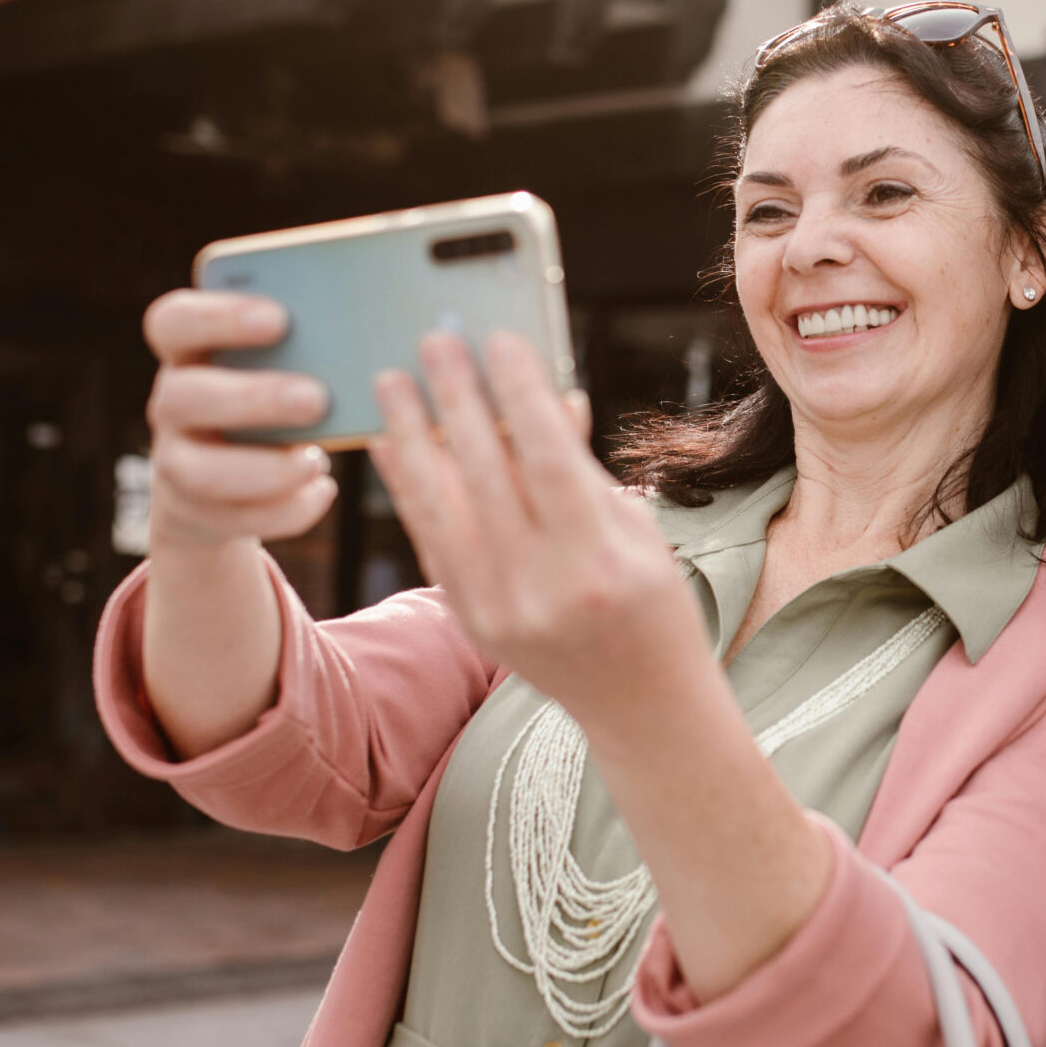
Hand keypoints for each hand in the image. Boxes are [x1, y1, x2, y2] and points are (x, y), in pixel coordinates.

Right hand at [140, 289, 337, 553]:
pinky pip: (235, 518)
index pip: (174, 321)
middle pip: (185, 396)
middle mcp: (172, 403)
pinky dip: (285, 510)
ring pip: (202, 472)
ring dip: (266, 469)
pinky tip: (323, 491)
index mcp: (188, 350)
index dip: (219, 317)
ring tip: (317, 461)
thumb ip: (306, 344)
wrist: (227, 479)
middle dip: (253, 398)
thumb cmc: (269, 396)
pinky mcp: (195, 512)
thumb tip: (371, 325)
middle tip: (316, 399)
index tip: (280, 319)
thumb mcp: (277, 365)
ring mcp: (175, 461)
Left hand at [366, 330, 705, 721]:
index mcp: (598, 562)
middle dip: (457, 399)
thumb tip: (545, 397)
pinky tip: (392, 443)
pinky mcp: (470, 620)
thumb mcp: (639, 532)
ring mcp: (498, 610)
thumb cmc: (654, 606)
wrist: (642, 706)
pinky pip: (428, 539)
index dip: (519, 394)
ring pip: (441, 505)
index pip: (546, 459)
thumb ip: (583, 469)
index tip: (500, 340)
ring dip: (411, 435)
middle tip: (436, 341)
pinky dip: (407, 487)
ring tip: (392, 379)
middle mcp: (542, 588)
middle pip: (485, 474)